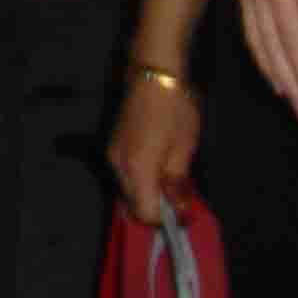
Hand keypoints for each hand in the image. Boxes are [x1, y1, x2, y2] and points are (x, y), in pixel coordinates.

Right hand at [106, 74, 200, 224]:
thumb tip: (181, 211)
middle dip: (155, 208)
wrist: (154, 76)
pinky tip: (158, 169)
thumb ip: (178, 183)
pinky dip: (140, 181)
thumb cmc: (175, 111)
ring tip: (171, 182)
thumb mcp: (184, 149)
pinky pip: (125, 176)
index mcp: (138, 167)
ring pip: (127, 191)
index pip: (145, 212)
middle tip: (180, 200)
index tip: (183, 216)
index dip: (164, 220)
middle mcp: (119, 165)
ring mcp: (113, 155)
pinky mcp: (113, 147)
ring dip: (147, 194)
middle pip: (132, 204)